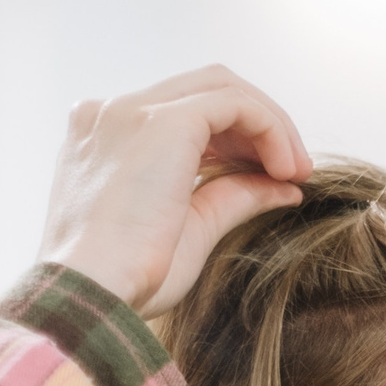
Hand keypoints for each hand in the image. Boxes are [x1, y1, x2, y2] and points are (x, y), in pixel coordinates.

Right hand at [37, 66, 309, 317]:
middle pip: (203, 90)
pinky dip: (270, 128)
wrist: (89, 296)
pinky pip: (235, 103)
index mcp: (104, 139)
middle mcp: (112, 113)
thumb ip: (233, 196)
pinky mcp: (162, 121)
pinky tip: (286, 170)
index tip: (270, 175)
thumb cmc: (128, 281)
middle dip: (256, 124)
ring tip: (296, 172)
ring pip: (221, 88)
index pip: (181, 113)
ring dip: (270, 125)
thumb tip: (285, 187)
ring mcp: (131, 111)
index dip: (234, 138)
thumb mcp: (193, 229)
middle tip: (294, 169)